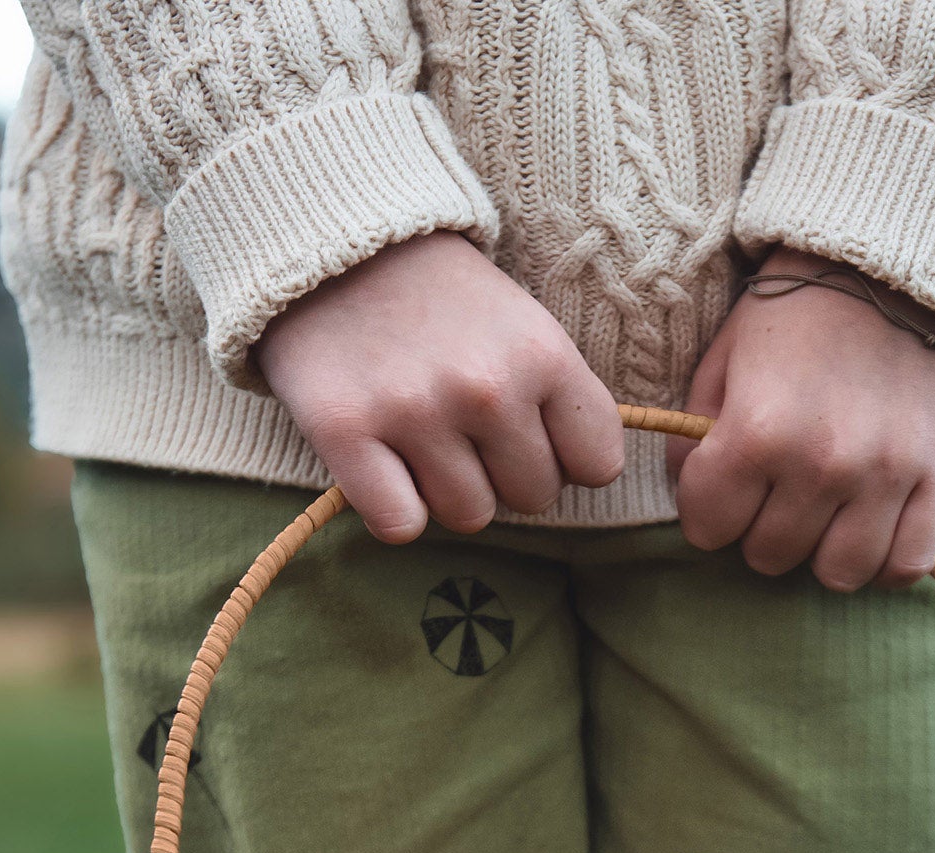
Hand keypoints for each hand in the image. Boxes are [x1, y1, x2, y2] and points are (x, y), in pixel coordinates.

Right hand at [255, 231, 623, 541]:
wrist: (335, 245)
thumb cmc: (442, 301)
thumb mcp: (523, 325)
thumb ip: (559, 397)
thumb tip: (581, 478)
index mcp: (542, 353)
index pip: (598, 464)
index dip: (566, 459)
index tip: (533, 435)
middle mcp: (486, 386)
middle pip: (532, 499)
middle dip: (504, 475)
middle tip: (467, 430)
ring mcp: (415, 412)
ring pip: (469, 517)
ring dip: (447, 491)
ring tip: (422, 436)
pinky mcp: (346, 432)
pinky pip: (400, 526)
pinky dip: (393, 509)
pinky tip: (385, 466)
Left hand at [669, 249, 934, 590]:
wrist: (894, 267)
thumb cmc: (795, 316)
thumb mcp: (724, 361)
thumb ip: (697, 440)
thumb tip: (693, 498)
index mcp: (757, 431)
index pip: (707, 529)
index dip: (708, 510)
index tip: (723, 487)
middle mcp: (821, 463)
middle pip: (768, 557)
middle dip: (762, 528)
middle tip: (777, 489)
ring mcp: (885, 476)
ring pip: (836, 575)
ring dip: (822, 550)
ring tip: (825, 512)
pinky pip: (904, 566)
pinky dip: (883, 559)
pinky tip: (871, 527)